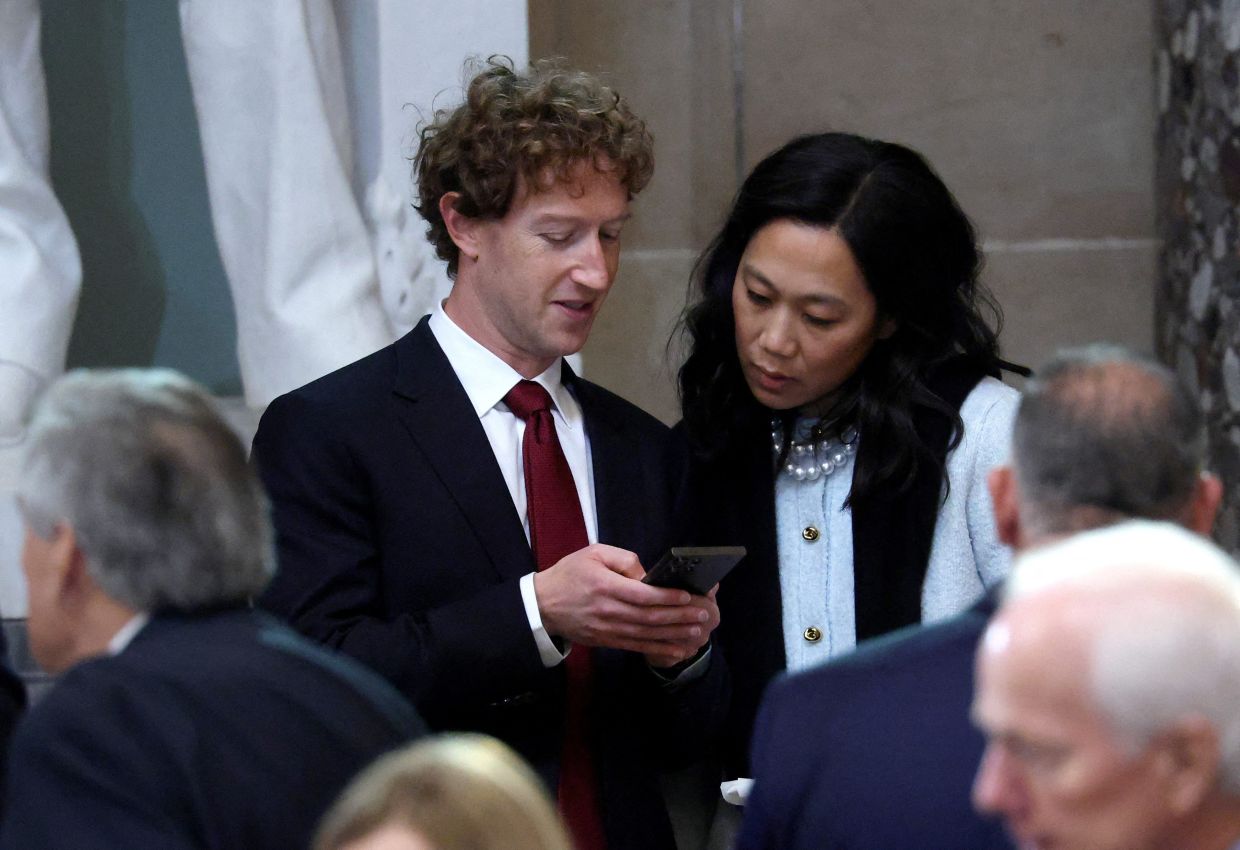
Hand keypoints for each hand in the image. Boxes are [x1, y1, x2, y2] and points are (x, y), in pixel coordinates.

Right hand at [533, 544, 715, 659]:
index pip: (641, 594)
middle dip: (678, 617)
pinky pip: (636, 647)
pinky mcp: (606, 641)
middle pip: (649, 616)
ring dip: (674, 634)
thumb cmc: (570, 574)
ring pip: (646, 634)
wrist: (542, 605)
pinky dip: (658, 649)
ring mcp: (607, 629)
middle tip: (702, 615)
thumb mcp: (594, 553)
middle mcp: (608, 610)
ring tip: (696, 632)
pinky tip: (677, 649)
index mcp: (605, 586)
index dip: (666, 597)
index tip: (687, 597)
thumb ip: (623, 560)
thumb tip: (647, 575)